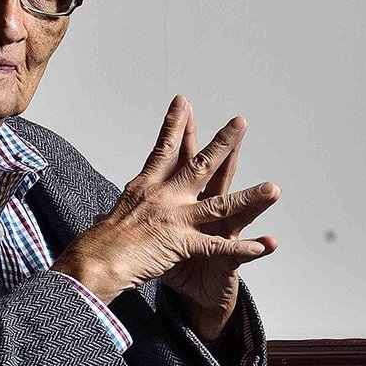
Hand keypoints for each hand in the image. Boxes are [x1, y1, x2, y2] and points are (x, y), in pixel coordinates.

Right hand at [51, 96, 279, 309]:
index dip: (175, 125)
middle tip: (240, 122)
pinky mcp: (181, 243)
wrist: (92, 263)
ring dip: (249, 197)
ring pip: (220, 203)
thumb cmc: (94, 245)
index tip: (184, 102)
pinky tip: (263, 245)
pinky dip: (242, 248)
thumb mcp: (107, 219)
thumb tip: (103, 216)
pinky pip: (218, 246)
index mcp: (145, 187)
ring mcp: (175, 219)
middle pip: (199, 165)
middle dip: (223, 143)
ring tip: (273, 188)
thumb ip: (116, 215)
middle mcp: (163, 197)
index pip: (163, 150)